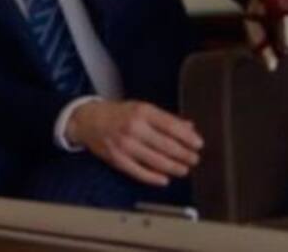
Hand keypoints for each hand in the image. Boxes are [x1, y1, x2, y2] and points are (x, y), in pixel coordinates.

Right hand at [66, 99, 202, 186]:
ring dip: (173, 167)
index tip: (198, 144)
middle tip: (194, 159)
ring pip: (155, 160)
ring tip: (184, 169)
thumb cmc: (119, 114)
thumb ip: (166, 118)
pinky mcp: (117, 160)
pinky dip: (153, 177)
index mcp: (143, 112)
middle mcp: (134, 128)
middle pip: (166, 145)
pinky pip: (139, 172)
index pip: (171, 126)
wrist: (89, 120)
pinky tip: (164, 179)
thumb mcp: (143, 109)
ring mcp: (125, 145)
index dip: (187, 137)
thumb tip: (189, 127)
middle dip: (184, 154)